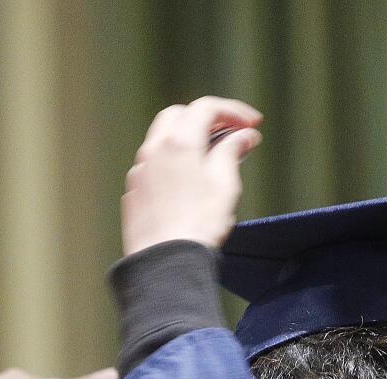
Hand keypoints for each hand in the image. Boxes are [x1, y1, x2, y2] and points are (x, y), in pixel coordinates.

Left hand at [122, 96, 262, 256]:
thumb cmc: (198, 225)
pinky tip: (188, 183)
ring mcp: (140, 171)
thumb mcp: (225, 185)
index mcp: (179, 142)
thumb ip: (232, 153)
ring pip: (162, 140)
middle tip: (231, 133)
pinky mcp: (134, 192)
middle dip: (207, 118)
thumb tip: (242, 137)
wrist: (166, 262)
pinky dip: (173, 163)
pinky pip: (154, 166)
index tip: (252, 123)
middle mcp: (154, 150)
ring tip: (211, 159)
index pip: (206, 108)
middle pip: (179, 116)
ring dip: (188, 140)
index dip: (233, 111)